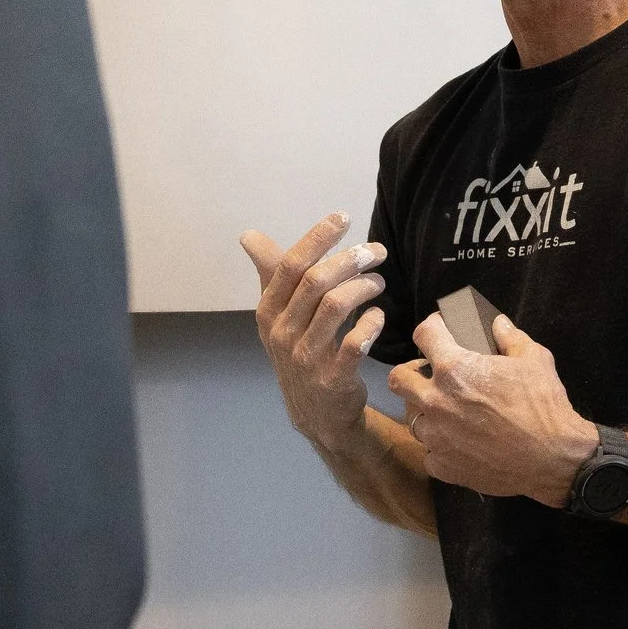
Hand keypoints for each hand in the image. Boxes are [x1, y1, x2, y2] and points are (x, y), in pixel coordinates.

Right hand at [240, 214, 385, 446]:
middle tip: (376, 251)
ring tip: (379, 282)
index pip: (289, 265)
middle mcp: (282, 332)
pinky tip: (378, 316)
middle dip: (350, 259)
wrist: (316, 412)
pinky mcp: (333, 378)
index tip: (343, 216)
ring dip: (364, 286)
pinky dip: (372, 323)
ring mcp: (306, 357)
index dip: (317, 237)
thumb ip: (271, 274)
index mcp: (268, 311)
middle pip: (316, 282)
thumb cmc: (300, 351)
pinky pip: (355, 343)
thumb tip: (248, 236)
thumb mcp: (280, 315)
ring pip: (337, 306)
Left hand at [390, 312, 595, 503]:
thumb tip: (497, 322)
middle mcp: (436, 401)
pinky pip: (431, 452)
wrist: (553, 459)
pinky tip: (461, 444)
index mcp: (454, 369)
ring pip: (414, 418)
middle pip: (398, 379)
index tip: (441, 330)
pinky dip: (442, 447)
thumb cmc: (543, 405)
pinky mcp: (443, 466)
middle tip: (431, 375)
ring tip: (451, 414)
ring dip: (429, 413)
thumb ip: (509, 337)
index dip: (432, 327)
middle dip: (411, 372)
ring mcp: (436, 437)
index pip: (424, 334)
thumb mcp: (534, 359)